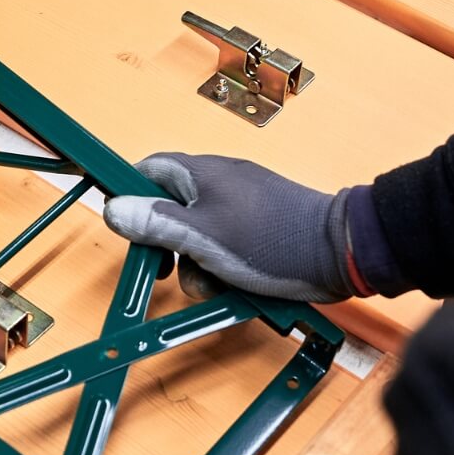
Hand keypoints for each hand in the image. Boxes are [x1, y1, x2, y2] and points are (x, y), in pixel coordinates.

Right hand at [103, 152, 355, 302]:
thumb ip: (156, 223)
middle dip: (166, 245)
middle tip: (166, 269)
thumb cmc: (273, 239)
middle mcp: (219, 183)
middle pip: (170, 210)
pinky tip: (234, 284)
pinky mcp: (259, 227)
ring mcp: (241, 205)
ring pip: (197, 235)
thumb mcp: (202, 236)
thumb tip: (114, 208)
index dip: (130, 195)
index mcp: (201, 173)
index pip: (149, 170)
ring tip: (213, 283)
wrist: (339, 253)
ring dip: (195, 264)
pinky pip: (224, 245)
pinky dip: (222, 267)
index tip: (124, 225)